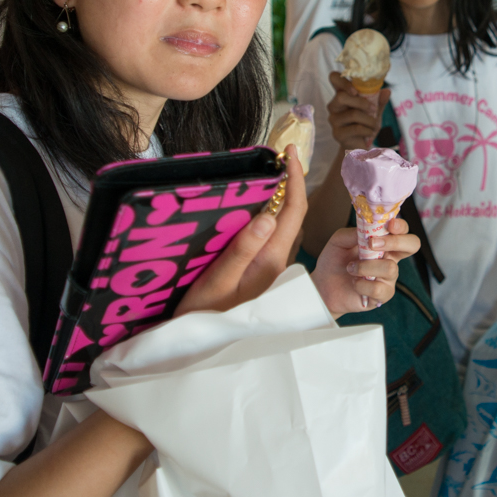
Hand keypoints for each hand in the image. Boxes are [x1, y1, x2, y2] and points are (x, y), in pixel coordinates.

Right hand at [175, 145, 308, 316]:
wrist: (201, 344)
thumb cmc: (207, 313)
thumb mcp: (220, 280)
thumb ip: (243, 249)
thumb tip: (268, 214)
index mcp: (272, 258)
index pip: (294, 210)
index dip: (295, 178)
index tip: (290, 152)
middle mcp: (276, 259)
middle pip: (292, 213)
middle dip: (290, 181)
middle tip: (279, 155)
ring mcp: (269, 265)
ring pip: (281, 223)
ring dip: (280, 196)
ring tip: (269, 172)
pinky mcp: (258, 269)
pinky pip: (269, 234)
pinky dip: (267, 212)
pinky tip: (255, 205)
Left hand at [312, 217, 419, 316]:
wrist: (322, 286)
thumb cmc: (334, 261)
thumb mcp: (339, 241)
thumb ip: (353, 233)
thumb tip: (367, 230)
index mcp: (383, 243)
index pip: (402, 231)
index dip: (401, 226)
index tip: (389, 225)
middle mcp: (390, 258)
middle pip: (412, 245)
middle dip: (395, 242)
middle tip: (371, 243)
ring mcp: (388, 278)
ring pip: (390, 268)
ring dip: (366, 266)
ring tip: (350, 268)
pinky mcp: (382, 295)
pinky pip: (379, 288)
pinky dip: (362, 284)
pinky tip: (353, 283)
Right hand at [326, 71, 390, 150]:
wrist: (361, 146)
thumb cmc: (366, 124)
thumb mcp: (375, 111)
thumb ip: (379, 101)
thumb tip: (387, 91)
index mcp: (342, 94)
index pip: (334, 78)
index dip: (342, 81)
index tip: (355, 90)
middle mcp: (334, 106)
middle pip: (341, 97)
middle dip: (362, 103)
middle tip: (373, 109)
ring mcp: (334, 120)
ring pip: (352, 114)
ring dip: (369, 120)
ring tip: (375, 125)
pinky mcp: (337, 134)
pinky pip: (356, 128)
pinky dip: (368, 130)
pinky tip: (370, 133)